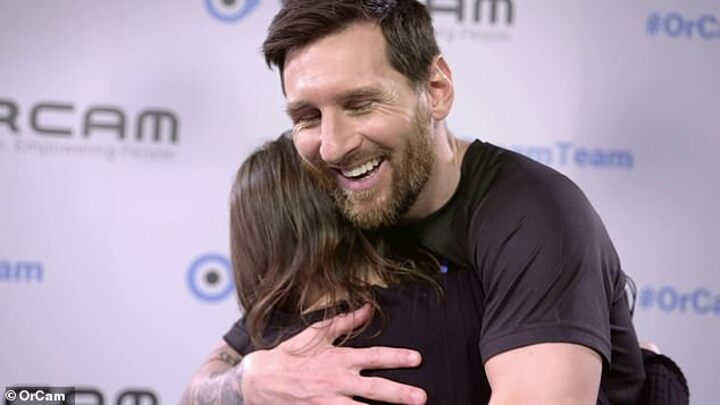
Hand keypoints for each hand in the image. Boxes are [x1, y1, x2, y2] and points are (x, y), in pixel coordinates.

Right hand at [240, 304, 426, 403]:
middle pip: (374, 389)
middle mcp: (337, 382)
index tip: (417, 359)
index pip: (373, 356)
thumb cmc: (291, 355)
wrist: (260, 381)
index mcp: (338, 359)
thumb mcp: (317, 334)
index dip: (397, 358)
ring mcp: (328, 402)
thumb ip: (345, 322)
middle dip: (399, 394)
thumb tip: (368, 308)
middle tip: (421, 398)